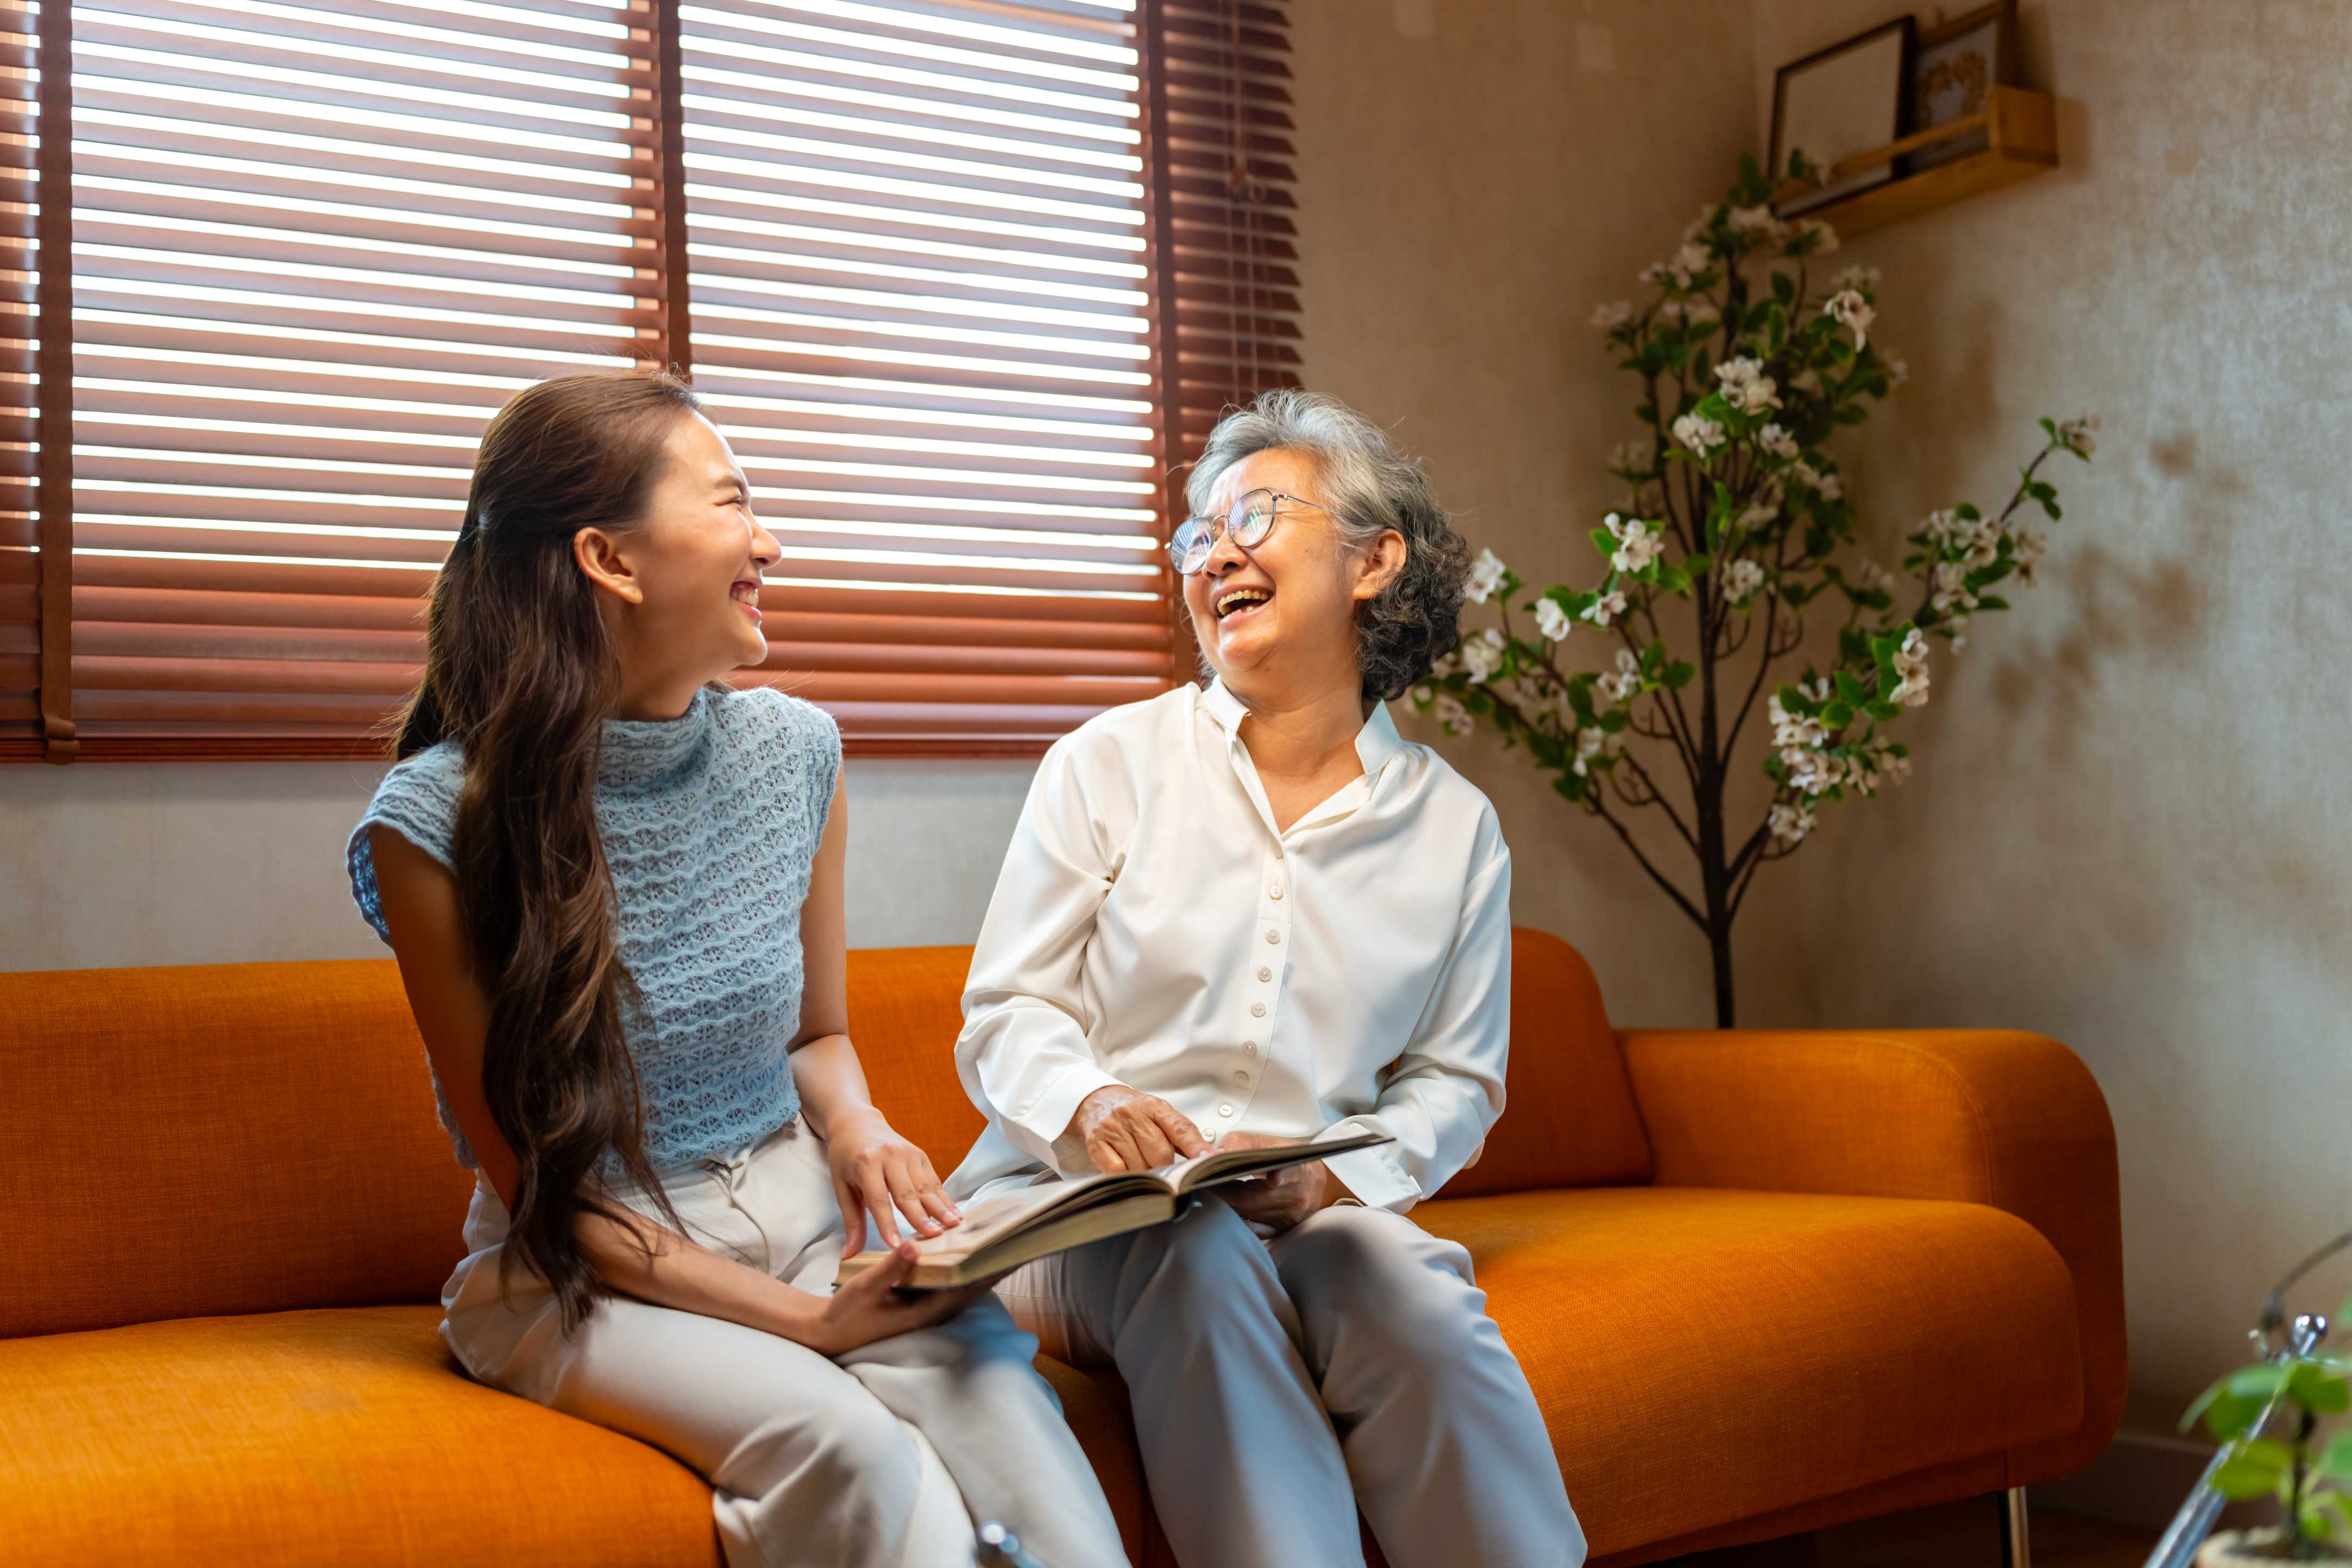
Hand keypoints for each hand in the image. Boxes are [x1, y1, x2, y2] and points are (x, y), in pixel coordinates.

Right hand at [799, 1244, 996, 1355]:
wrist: (829, 1331)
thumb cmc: (847, 1312)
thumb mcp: (866, 1286)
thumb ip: (891, 1267)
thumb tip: (915, 1245)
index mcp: (924, 1311)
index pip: (967, 1289)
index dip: (990, 1271)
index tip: (1011, 1254)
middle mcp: (931, 1312)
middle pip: (971, 1288)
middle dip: (994, 1268)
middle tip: (1018, 1244)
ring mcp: (926, 1309)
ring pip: (962, 1288)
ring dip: (981, 1269)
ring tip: (1002, 1246)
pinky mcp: (919, 1304)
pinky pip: (949, 1286)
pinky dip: (962, 1270)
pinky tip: (967, 1254)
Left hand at [826, 1108, 961, 1257]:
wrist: (858, 1123)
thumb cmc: (846, 1159)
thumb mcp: (841, 1188)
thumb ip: (851, 1222)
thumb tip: (849, 1255)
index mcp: (866, 1163)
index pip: (878, 1199)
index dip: (887, 1224)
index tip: (896, 1246)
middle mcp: (889, 1156)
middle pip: (907, 1192)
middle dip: (921, 1217)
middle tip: (934, 1237)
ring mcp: (908, 1153)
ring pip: (925, 1186)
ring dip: (940, 1208)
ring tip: (953, 1226)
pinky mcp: (920, 1154)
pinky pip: (933, 1179)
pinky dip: (944, 1198)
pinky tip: (954, 1213)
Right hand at [1069, 1085, 1211, 1172]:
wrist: (1096, 1100)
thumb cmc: (1133, 1111)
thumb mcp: (1158, 1113)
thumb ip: (1179, 1134)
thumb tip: (1203, 1157)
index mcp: (1154, 1106)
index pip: (1180, 1128)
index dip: (1195, 1146)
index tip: (1207, 1159)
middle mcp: (1133, 1114)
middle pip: (1160, 1152)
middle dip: (1165, 1166)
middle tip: (1163, 1166)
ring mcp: (1113, 1128)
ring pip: (1139, 1165)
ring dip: (1145, 1172)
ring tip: (1142, 1163)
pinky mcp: (1096, 1143)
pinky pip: (1117, 1170)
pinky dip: (1125, 1175)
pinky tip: (1127, 1168)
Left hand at [1212, 1130, 1340, 1234]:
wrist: (1314, 1183)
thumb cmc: (1287, 1160)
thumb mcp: (1270, 1144)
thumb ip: (1243, 1143)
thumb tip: (1216, 1154)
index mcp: (1299, 1171)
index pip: (1291, 1172)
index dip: (1282, 1175)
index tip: (1273, 1178)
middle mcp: (1296, 1197)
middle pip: (1255, 1198)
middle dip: (1225, 1191)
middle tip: (1203, 1183)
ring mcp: (1288, 1217)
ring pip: (1249, 1214)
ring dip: (1226, 1204)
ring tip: (1209, 1193)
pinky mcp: (1280, 1231)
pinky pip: (1252, 1231)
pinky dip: (1236, 1221)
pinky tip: (1224, 1212)